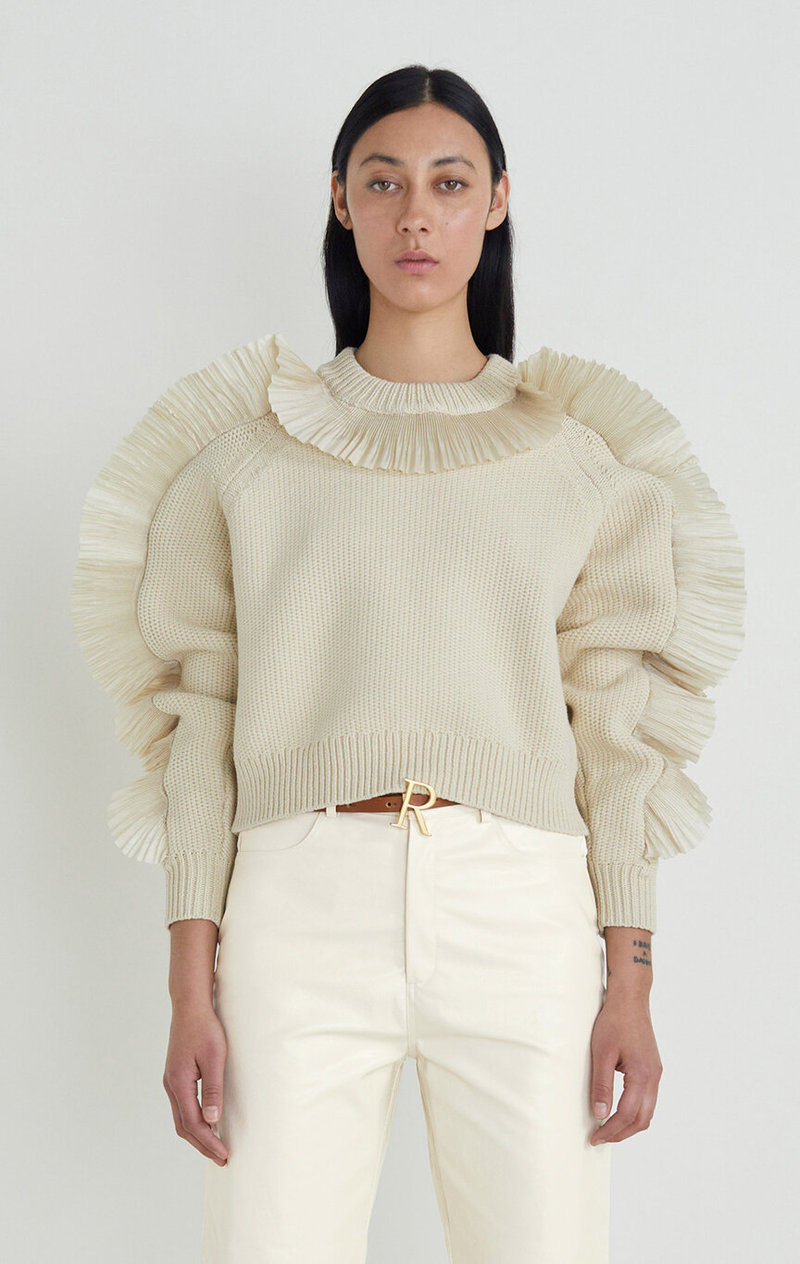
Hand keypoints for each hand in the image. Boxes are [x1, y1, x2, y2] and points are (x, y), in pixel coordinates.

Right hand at [163, 1001, 228, 1164]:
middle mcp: (171, 1085)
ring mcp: (171, 1081)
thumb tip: (213, 1120)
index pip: (193, 1123)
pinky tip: (207, 1123)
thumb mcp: (214, 1058)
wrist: (190, 1006)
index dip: (209, 1141)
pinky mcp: (176, 1076)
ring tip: (215, 1147)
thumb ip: (214, 1088)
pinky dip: (193, 1122)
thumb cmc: (205, 1028)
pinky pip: (182, 1107)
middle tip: (222, 1158)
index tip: (224, 1154)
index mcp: (179, 1083)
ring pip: (181, 1118)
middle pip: (184, 1126)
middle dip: (203, 1144)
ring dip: (197, 1135)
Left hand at [588, 990, 662, 1144]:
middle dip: (622, 1133)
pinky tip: (619, 1109)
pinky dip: (635, 1110)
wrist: (630, 998)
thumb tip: (600, 1115)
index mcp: (642, 1074)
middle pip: (643, 1119)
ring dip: (629, 1123)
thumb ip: (601, 1085)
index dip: (611, 1130)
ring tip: (608, 1128)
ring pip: (648, 1111)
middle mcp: (654, 1077)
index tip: (595, 1137)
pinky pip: (648, 1098)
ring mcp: (655, 1072)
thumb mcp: (602, 1053)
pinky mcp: (653, 1067)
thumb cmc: (614, 1021)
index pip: (628, 1114)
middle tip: (600, 1138)